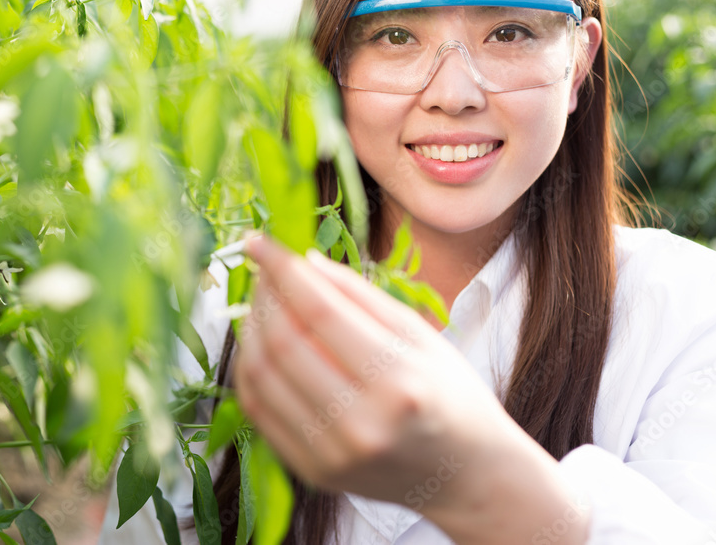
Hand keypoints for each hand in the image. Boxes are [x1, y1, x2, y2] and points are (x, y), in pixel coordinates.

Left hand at [234, 234, 590, 544]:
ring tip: (262, 301)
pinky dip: (251, 368)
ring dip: (250, 328)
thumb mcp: (419, 334)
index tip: (259, 241)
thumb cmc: (451, 394)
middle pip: (284, 343)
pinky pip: (258, 410)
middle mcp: (361, 423)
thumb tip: (303, 260)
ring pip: (262, 376)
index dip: (282, 270)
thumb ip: (359, 295)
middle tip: (262, 268)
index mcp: (397, 382)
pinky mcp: (311, 471)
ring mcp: (331, 454)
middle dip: (264, 295)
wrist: (465, 473)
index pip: (320, 312)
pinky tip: (260, 342)